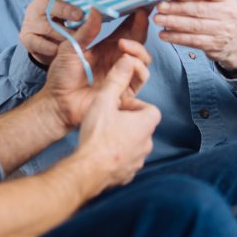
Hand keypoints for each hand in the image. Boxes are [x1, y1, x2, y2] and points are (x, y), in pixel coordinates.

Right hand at [20, 0, 84, 66]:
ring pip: (46, 25)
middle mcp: (37, 6)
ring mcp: (30, 22)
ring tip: (76, 39)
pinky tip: (58, 50)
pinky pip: (37, 42)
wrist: (47, 46)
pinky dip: (48, 46)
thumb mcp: (72, 14)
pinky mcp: (26, 37)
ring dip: (62, 33)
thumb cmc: (64, 26)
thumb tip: (101, 8)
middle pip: (48, 4)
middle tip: (80, 16)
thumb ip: (82, 9)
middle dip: (65, 9)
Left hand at [41, 8, 151, 129]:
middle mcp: (118, 59)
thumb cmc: (61, 76)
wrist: (58, 103)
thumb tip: (95, 9)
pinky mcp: (125, 90)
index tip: (140, 3)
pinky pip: (141, 77)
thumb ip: (86, 31)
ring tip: (124, 43)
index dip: (136, 17)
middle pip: (139, 41)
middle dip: (143, 27)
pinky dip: (138, 67)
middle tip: (142, 14)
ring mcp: (123, 74)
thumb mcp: (71, 48)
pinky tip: (126, 61)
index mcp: (107, 47)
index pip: (127, 29)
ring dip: (138, 48)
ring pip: (144, 58)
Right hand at [76, 56, 160, 188]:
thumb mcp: (104, 101)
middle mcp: (147, 144)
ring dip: (122, 141)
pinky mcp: (127, 175)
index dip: (134, 106)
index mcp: (147, 124)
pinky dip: (116, 158)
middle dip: (127, 123)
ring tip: (102, 138)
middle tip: (108, 121)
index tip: (118, 107)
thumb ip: (116, 79)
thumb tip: (127, 60)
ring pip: (134, 145)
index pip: (149, 109)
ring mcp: (138, 162)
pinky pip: (125, 163)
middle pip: (141, 127)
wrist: (87, 171)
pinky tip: (100, 154)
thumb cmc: (96, 136)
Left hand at [154, 0, 236, 69]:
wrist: (235, 38)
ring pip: (194, 26)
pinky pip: (193, 41)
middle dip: (176, 8)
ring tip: (158, 19)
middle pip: (199, 10)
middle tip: (160, 7)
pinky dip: (176, 37)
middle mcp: (228, 13)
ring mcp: (223, 30)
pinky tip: (164, 34)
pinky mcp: (214, 45)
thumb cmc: (218, 12)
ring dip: (173, 23)